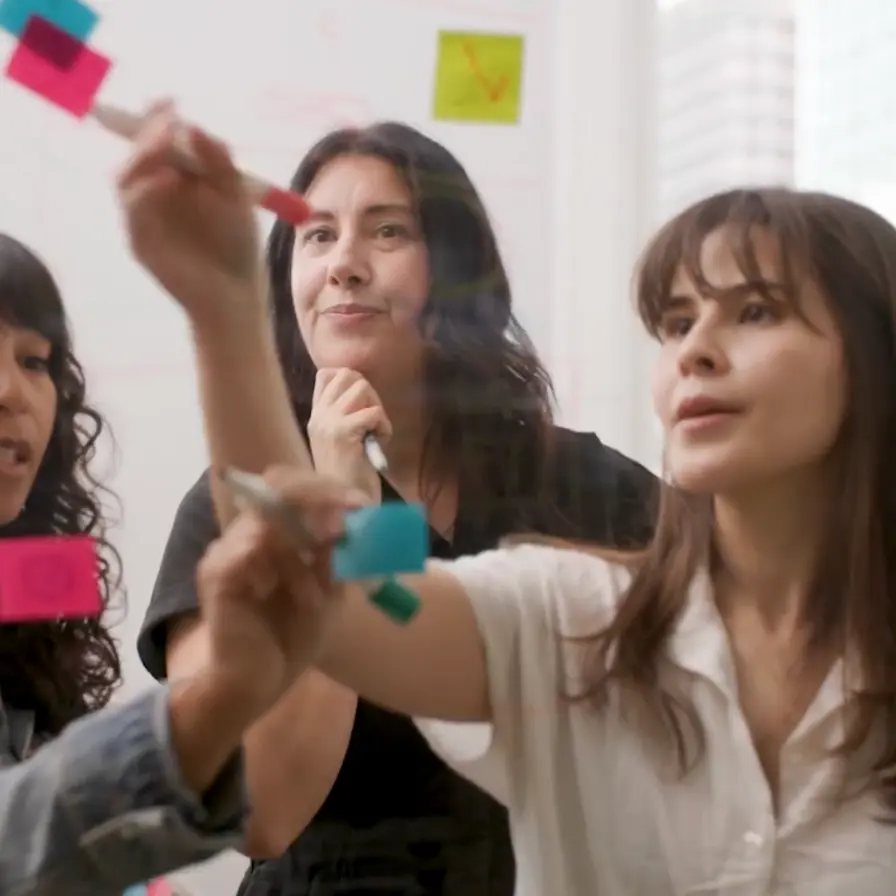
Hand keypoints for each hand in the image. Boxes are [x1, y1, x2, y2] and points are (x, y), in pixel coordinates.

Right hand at [115, 100, 264, 331]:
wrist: (235, 294)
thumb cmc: (238, 246)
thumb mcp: (236, 197)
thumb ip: (220, 162)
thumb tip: (194, 127)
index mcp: (177, 178)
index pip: (157, 140)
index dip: (157, 118)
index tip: (169, 102)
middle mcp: (155, 193)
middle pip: (136, 153)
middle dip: (148, 133)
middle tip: (167, 121)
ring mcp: (144, 217)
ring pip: (125, 177)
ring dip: (143, 156)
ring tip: (167, 144)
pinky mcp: (139, 240)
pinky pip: (133, 209)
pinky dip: (148, 190)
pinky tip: (169, 180)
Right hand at [195, 476, 363, 717]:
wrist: (257, 684)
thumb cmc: (290, 637)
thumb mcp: (328, 591)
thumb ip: (336, 556)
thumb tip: (351, 520)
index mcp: (273, 532)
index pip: (293, 484)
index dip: (327, 488)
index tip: (360, 504)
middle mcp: (246, 532)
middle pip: (278, 485)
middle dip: (321, 499)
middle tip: (350, 518)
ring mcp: (228, 549)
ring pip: (273, 523)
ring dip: (304, 560)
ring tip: (313, 598)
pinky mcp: (217, 573)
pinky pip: (252, 551)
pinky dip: (285, 573)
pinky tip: (294, 599)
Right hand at [308, 368, 391, 501]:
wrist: (345, 508)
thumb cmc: (349, 479)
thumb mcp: (341, 443)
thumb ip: (345, 418)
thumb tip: (363, 390)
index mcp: (316, 417)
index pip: (326, 374)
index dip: (351, 380)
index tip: (363, 405)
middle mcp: (318, 416)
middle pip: (347, 374)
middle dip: (369, 392)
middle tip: (374, 420)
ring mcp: (328, 422)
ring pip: (361, 387)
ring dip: (377, 407)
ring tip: (375, 432)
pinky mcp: (343, 433)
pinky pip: (373, 411)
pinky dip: (384, 426)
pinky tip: (379, 443)